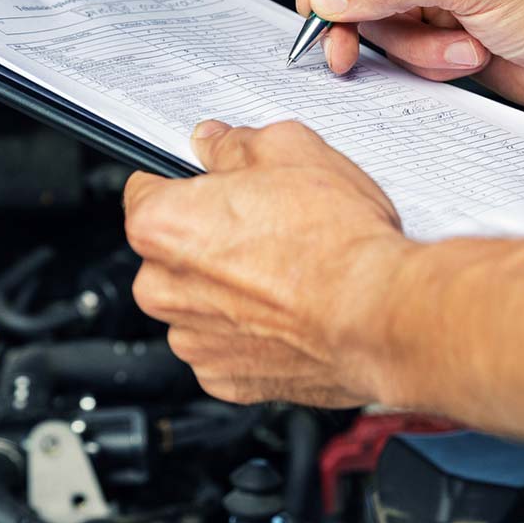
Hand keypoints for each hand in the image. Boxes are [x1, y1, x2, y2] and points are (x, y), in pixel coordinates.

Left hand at [123, 119, 408, 406]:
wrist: (379, 317)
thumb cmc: (337, 242)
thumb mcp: (289, 150)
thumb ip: (236, 144)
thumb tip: (215, 142)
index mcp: (161, 225)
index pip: (144, 190)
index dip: (184, 184)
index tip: (210, 187)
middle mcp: (162, 288)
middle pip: (169, 253)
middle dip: (207, 240)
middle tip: (265, 229)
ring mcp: (192, 339)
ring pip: (196, 303)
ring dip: (227, 291)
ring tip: (285, 274)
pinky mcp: (223, 379)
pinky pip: (224, 346)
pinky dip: (249, 333)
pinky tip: (289, 313)